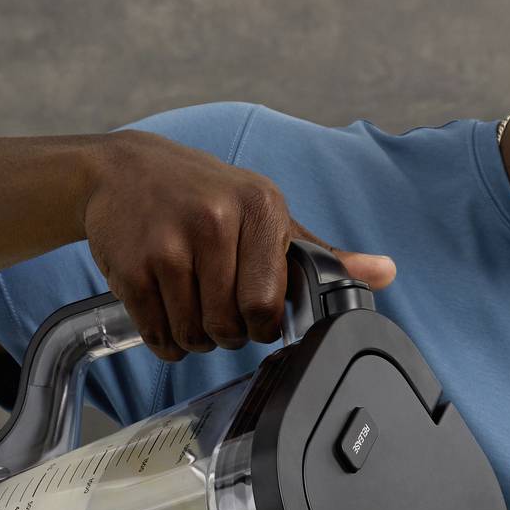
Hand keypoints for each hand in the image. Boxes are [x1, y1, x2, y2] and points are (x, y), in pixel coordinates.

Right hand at [79, 130, 395, 360]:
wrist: (123, 171)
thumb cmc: (203, 194)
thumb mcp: (264, 212)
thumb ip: (321, 253)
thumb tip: (386, 272)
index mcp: (261, 207)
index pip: (269, 304)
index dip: (263, 322)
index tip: (255, 310)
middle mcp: (215, 221)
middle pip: (231, 326)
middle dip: (227, 332)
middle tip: (217, 305)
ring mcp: (168, 244)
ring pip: (193, 335)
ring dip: (194, 336)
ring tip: (190, 301)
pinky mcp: (131, 267)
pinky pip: (157, 335)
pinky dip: (163, 338)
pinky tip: (164, 306)